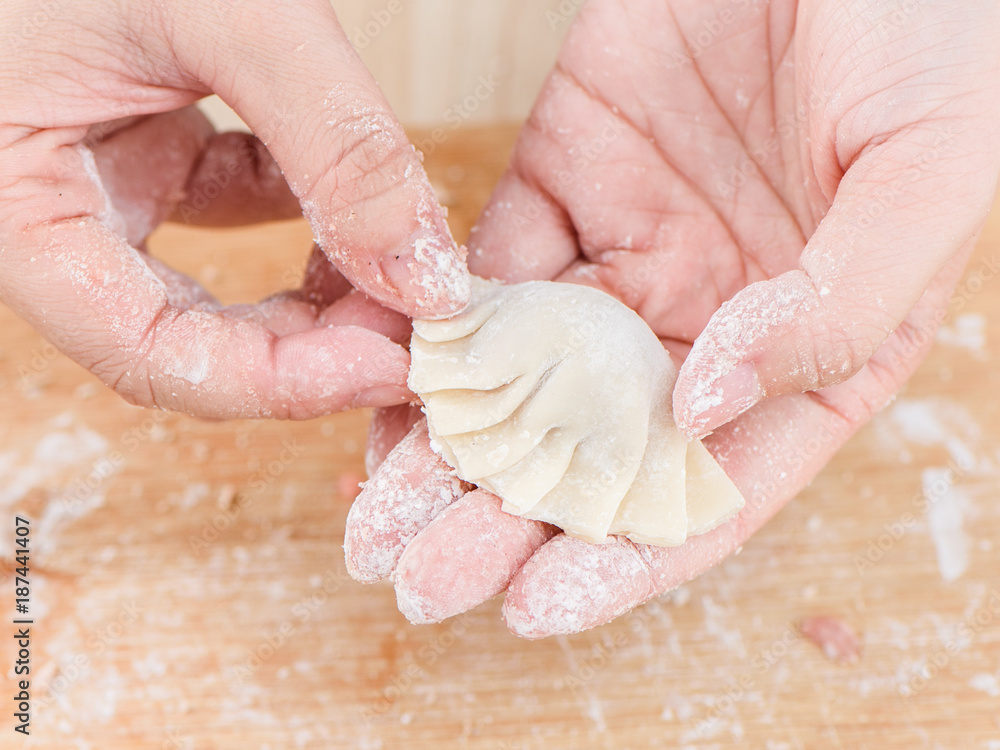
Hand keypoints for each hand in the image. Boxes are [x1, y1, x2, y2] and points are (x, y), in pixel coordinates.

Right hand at [0, 0, 468, 418]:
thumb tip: (424, 276)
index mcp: (14, 205)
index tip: (386, 367)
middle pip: (181, 340)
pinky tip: (347, 196)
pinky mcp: (136, 141)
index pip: (144, 353)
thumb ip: (332, 142)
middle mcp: (45, 212)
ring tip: (395, 272)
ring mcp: (91, 178)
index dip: (272, 385)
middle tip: (410, 332)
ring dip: (308, 295)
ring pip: (207, 292)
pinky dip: (295, 212)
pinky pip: (223, 206)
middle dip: (303, 351)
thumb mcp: (219, 6)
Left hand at [345, 0, 999, 636]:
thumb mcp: (925, 172)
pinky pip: (490, 270)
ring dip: (454, 448)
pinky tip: (386, 386)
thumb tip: (707, 402)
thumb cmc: (929, 30)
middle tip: (420, 581)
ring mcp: (633, 250)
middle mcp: (713, 318)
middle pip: (599, 450)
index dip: (626, 556)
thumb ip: (837, 306)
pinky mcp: (567, 174)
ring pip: (529, 376)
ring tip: (379, 517)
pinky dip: (439, 330)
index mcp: (812, 349)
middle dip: (507, 522)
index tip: (535, 607)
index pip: (711, 483)